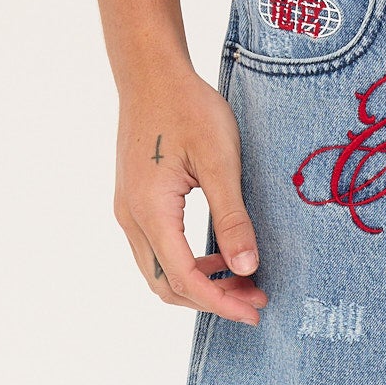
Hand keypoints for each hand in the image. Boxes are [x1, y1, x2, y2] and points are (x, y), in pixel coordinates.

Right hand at [114, 63, 267, 324]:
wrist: (151, 72)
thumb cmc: (187, 106)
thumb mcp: (219, 160)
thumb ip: (232, 218)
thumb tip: (247, 268)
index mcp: (151, 210)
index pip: (185, 278)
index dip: (221, 303)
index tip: (255, 312)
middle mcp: (132, 217)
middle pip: (168, 285)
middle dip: (212, 300)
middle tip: (255, 299)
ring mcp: (129, 211)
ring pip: (161, 272)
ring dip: (201, 285)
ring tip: (245, 280)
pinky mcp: (136, 204)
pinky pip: (160, 252)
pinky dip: (190, 266)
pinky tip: (222, 258)